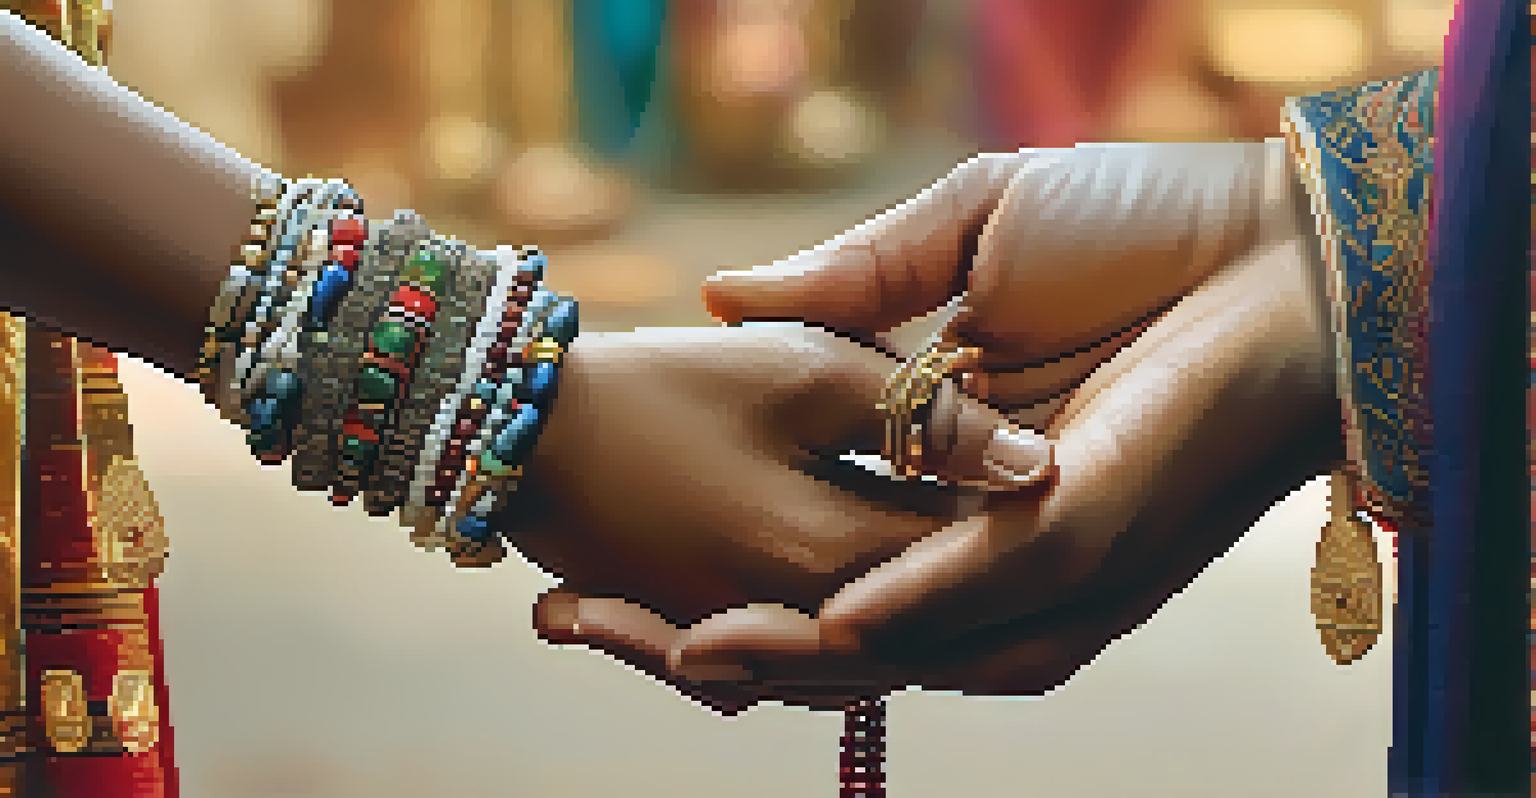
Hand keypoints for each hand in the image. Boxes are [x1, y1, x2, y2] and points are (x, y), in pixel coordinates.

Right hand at [500, 324, 1055, 712]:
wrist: (506, 412)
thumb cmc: (667, 377)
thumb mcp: (806, 369)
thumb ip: (922, 421)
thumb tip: (1034, 467)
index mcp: (831, 553)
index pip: (966, 563)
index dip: (1018, 518)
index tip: (1048, 448)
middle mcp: (794, 623)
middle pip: (919, 626)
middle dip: (973, 577)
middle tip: (1015, 502)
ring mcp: (743, 644)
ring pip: (858, 657)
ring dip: (906, 615)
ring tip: (950, 557)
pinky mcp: (700, 639)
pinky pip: (787, 661)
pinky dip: (828, 634)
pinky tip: (850, 590)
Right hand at [536, 142, 1340, 709]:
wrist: (1277, 235)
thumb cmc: (1135, 230)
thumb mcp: (960, 241)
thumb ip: (848, 286)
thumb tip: (724, 294)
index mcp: (948, 492)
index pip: (800, 561)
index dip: (691, 575)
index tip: (573, 568)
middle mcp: (983, 552)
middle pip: (823, 630)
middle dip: (701, 638)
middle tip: (569, 618)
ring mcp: (1039, 564)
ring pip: (890, 643)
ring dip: (777, 648)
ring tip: (668, 646)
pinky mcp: (1090, 552)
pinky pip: (982, 604)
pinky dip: (896, 614)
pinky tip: (811, 617)